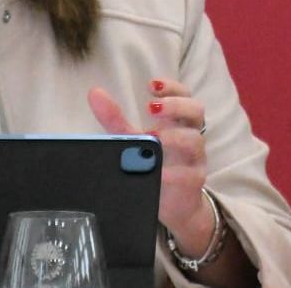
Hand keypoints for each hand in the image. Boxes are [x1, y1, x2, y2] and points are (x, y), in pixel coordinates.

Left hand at [87, 79, 214, 253]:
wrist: (174, 206)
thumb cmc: (156, 165)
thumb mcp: (134, 139)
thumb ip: (115, 119)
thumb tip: (94, 92)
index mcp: (179, 121)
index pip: (184, 95)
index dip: (172, 87)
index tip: (151, 85)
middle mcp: (191, 135)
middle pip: (196, 110)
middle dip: (176, 105)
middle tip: (151, 108)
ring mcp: (195, 158)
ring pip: (195, 141)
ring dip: (173, 137)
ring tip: (152, 138)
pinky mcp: (194, 182)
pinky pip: (189, 174)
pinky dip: (172, 172)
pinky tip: (157, 172)